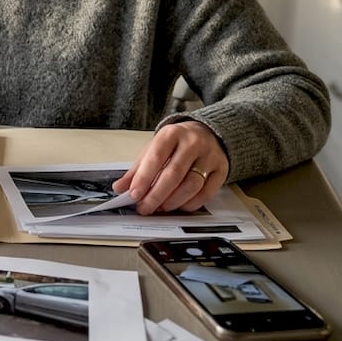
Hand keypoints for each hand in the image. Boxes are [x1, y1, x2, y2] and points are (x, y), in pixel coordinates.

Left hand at [112, 120, 228, 214]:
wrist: (208, 133)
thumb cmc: (176, 143)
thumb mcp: (154, 149)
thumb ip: (137, 169)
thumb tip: (120, 188)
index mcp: (172, 134)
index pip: (156, 157)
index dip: (144, 178)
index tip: (134, 194)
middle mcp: (193, 143)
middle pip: (174, 174)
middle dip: (156, 195)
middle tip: (145, 207)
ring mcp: (209, 156)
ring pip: (191, 185)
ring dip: (173, 201)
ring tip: (160, 207)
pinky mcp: (221, 170)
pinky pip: (207, 192)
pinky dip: (191, 204)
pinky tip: (179, 206)